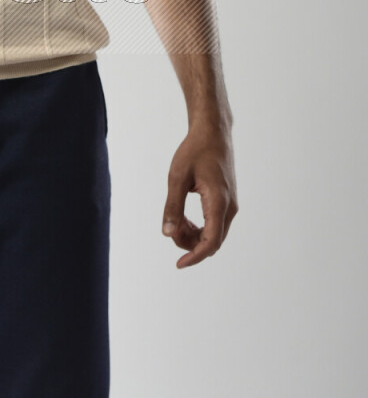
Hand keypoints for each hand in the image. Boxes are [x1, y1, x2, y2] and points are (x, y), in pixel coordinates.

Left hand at [161, 121, 237, 267]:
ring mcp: (231, 205)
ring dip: (194, 236)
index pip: (211, 242)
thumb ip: (172, 206)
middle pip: (213, 242)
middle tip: (170, 230)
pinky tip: (184, 219)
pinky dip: (200, 228)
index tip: (179, 264)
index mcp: (219, 202)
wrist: (213, 133)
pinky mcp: (228, 201)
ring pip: (214, 235)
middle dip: (190, 244)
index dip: (195, 256)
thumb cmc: (194, 151)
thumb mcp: (177, 177)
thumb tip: (166, 233)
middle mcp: (230, 207)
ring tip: (175, 223)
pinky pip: (215, 224)